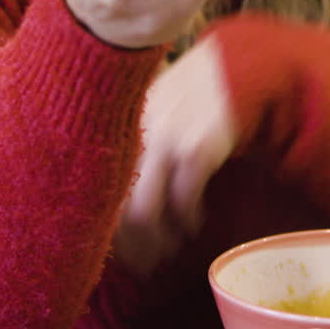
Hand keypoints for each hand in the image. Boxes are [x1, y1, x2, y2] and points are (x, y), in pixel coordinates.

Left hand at [114, 36, 235, 274]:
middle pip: (113, 207)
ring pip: (143, 212)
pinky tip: (192, 224)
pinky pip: (183, 199)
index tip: (112, 248)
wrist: (236, 64)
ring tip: (168, 250)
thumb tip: (104, 196)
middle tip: (142, 264)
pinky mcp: (197, 148)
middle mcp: (131, 135)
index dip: (102, 225)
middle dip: (130, 245)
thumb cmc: (190, 91)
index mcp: (115, 125)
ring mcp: (162, 140)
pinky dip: (187, 219)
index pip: (93, 189)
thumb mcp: (150, 107)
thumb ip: (130, 141)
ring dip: (158, 240)